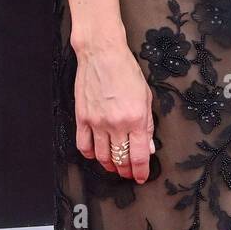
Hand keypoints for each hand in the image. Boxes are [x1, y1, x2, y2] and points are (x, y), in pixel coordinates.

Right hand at [74, 43, 156, 183]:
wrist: (102, 54)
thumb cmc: (125, 70)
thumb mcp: (146, 96)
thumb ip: (147, 125)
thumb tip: (148, 147)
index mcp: (135, 118)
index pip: (138, 155)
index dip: (141, 171)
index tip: (142, 176)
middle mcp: (116, 123)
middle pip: (120, 159)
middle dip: (126, 171)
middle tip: (129, 173)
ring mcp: (97, 122)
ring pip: (102, 157)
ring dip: (109, 166)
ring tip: (115, 166)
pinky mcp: (82, 118)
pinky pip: (83, 146)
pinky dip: (90, 155)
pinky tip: (96, 155)